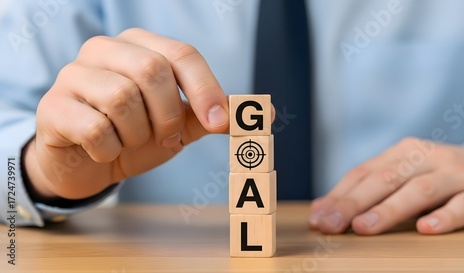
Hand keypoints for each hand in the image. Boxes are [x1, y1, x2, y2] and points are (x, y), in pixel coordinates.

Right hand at [25, 28, 228, 199]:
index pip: (181, 54)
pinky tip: (104, 150)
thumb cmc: (135, 136)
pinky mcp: (52, 106)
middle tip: (165, 138)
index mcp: (140, 46)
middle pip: (152, 70)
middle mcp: (104, 50)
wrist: (88, 165)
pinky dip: (109, 150)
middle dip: (167, 115)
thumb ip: (213, 116)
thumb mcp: (178, 125)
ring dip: (137, 134)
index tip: (220, 122)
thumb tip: (265, 113)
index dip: (205, 88)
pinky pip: (95, 128)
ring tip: (130, 141)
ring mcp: (73, 74)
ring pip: (122, 98)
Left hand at [309, 137, 463, 233]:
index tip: (318, 217)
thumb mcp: (408, 174)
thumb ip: (372, 189)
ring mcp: (457, 174)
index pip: (364, 172)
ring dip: (389, 209)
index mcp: (404, 152)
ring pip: (419, 190)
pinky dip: (446, 216)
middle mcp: (428, 158)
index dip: (339, 195)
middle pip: (385, 179)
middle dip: (354, 203)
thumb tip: (324, 209)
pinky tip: (427, 228)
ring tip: (365, 227)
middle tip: (331, 224)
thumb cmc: (443, 176)